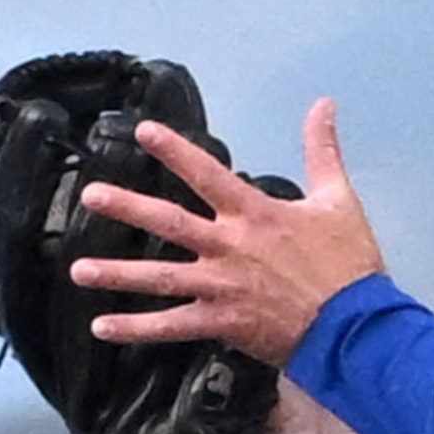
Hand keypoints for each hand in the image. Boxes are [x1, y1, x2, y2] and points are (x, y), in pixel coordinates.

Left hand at [75, 98, 386, 366]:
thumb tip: (324, 104)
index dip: (175, 151)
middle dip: (128, 207)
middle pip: (169, 222)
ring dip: (117, 274)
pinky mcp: (221, 323)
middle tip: (90, 195)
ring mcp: (221, 287)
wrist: (354, 327)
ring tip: (78, 270)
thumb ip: (323, 150)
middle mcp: (230, 247)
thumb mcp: (339, 200)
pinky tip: (102, 327)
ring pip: (160, 277)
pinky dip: (136, 329)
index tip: (143, 131)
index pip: (207, 174)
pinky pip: (171, 326)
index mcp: (255, 214)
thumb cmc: (349, 266)